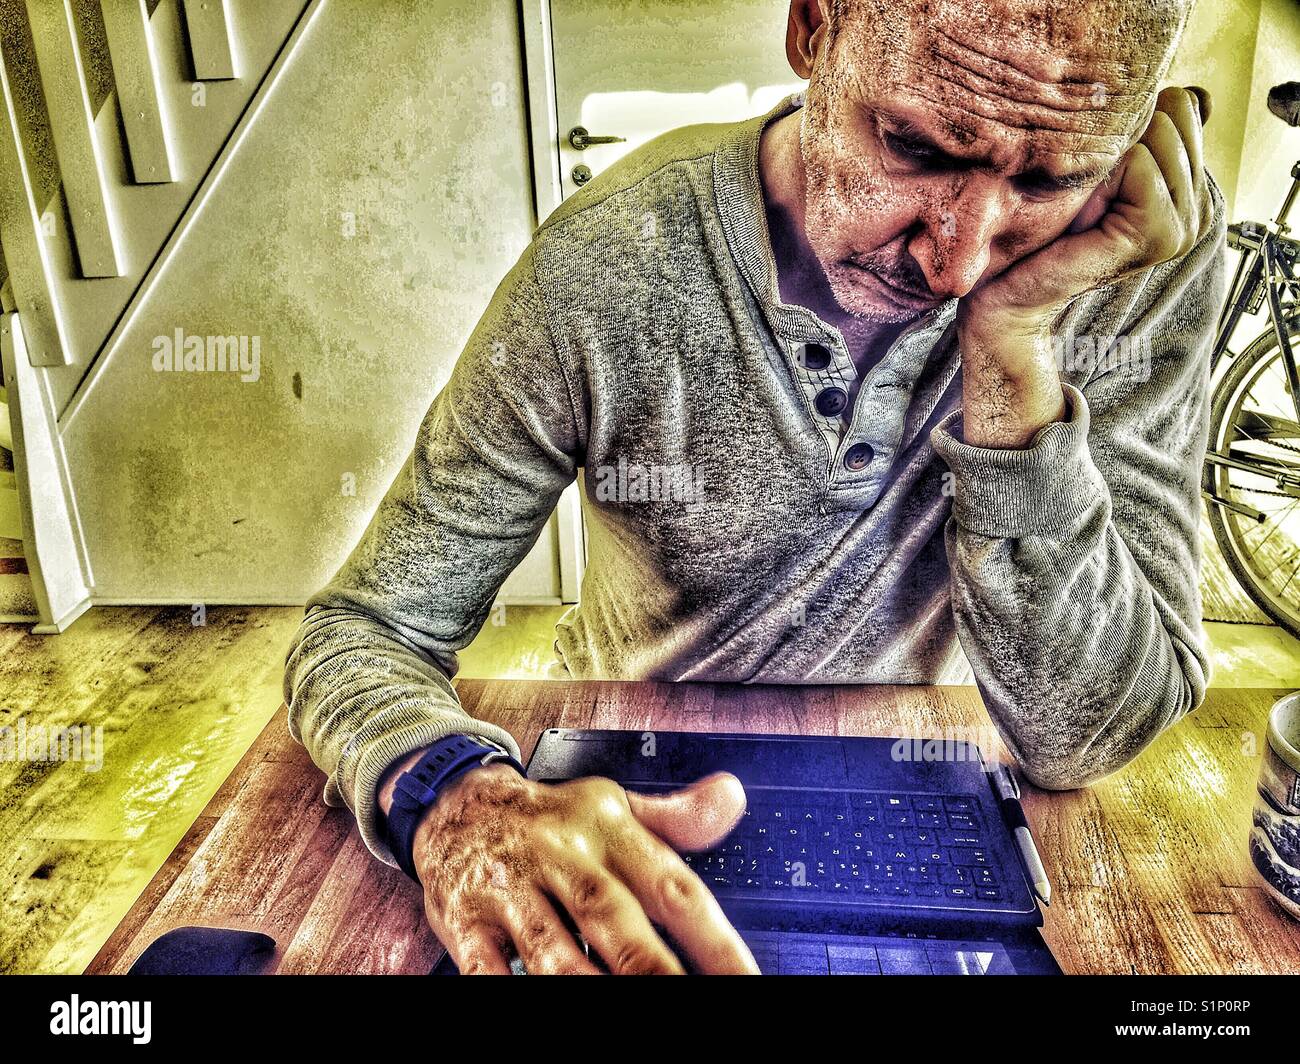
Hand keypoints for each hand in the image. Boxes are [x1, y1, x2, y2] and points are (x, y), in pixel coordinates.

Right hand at [410, 763, 759, 973]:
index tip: (745, 979)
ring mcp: (512, 889)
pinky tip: (535, 1006)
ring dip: (588, 987)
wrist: (455, 803)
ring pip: (555, 952)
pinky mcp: (466, 920)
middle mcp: (563, 856)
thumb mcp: (614, 808)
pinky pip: (487, 968)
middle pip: (614, 921)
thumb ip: (676, 819)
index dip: (714, 940)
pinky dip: (509, 990)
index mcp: (609, 831)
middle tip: (693, 1003)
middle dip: (654, 973)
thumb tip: (732, 798)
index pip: (672, 889)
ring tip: (624, 1017)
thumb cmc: (551, 820)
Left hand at [955, 86, 1212, 446]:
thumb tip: (1166, 83)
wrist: (1008, 296)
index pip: (1182, 102)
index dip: (1124, 126)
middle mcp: (1198, 206)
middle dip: (1116, 141)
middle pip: (1173, 111)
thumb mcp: (1091, 170)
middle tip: (1086, 196)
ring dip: (1105, 161)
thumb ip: (1132, 131)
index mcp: (1189, 187)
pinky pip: (1139, 163)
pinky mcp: (1160, 234)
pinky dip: (1101, 179)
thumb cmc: (1040, 230)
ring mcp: (1186, 224)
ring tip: (1083, 209)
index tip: (1096, 175)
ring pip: (1156, 133)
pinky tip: (1082, 218)